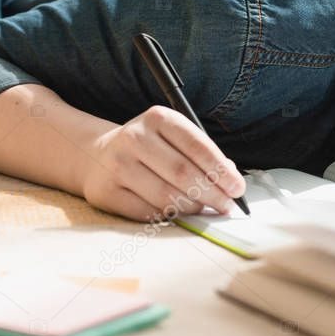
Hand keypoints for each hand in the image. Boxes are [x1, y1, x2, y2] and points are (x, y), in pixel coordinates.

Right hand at [84, 105, 245, 221]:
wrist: (96, 156)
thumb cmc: (149, 148)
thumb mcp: (173, 138)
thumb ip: (202, 153)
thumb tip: (231, 176)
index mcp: (157, 118)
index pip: (197, 146)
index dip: (221, 170)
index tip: (238, 188)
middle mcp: (135, 138)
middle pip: (184, 173)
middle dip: (212, 193)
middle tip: (227, 205)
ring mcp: (118, 165)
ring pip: (167, 196)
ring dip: (194, 208)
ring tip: (207, 209)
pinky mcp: (107, 192)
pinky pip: (148, 212)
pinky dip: (170, 217)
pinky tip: (182, 215)